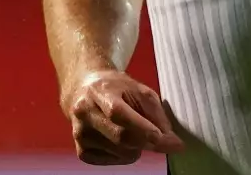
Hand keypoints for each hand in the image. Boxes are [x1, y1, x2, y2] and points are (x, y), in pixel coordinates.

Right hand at [64, 69, 183, 164]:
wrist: (83, 90)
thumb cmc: (116, 88)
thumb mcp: (139, 89)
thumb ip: (155, 112)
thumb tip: (169, 139)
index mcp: (100, 92)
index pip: (118, 114)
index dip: (141, 127)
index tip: (162, 137)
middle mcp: (85, 114)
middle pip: (121, 137)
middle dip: (148, 142)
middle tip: (166, 141)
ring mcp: (81, 134)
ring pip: (121, 152)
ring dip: (138, 147)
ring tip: (136, 131)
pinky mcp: (81, 151)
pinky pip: (114, 161)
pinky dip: (126, 154)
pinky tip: (122, 140)